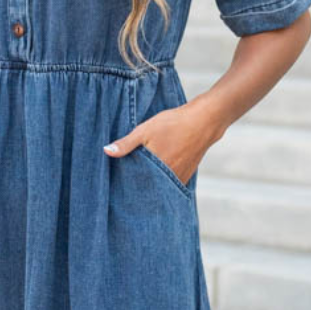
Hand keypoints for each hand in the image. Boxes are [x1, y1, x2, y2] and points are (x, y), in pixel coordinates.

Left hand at [102, 98, 219, 185]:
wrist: (204, 121)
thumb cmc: (173, 124)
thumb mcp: (145, 130)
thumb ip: (126, 143)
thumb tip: (106, 151)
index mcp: (155, 169)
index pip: (135, 184)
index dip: (126, 183)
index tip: (117, 184)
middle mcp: (167, 179)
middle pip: (147, 187)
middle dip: (138, 185)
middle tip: (126, 185)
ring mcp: (178, 179)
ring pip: (159, 187)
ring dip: (151, 184)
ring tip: (142, 178)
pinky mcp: (186, 177)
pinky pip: (170, 184)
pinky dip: (162, 181)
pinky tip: (157, 174)